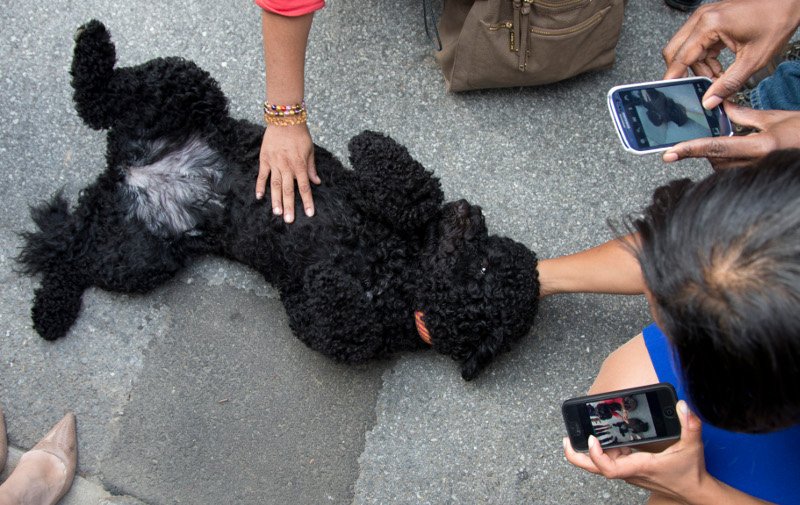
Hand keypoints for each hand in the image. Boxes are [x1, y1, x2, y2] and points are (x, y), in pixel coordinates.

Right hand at [257, 123, 320, 222]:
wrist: (285, 119)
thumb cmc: (300, 135)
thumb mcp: (310, 150)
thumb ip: (312, 168)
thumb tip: (317, 182)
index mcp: (300, 165)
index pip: (304, 187)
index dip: (307, 201)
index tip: (309, 214)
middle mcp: (287, 166)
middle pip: (288, 190)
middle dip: (290, 206)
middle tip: (289, 220)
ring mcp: (275, 163)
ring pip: (275, 185)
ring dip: (276, 200)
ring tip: (277, 213)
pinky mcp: (265, 159)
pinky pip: (262, 175)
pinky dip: (260, 186)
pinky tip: (259, 197)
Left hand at [564, 400, 709, 502]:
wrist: (694, 491)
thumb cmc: (690, 473)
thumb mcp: (693, 446)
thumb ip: (690, 425)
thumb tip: (682, 406)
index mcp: (640, 466)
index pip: (609, 468)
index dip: (596, 455)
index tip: (591, 439)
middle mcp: (630, 471)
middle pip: (596, 469)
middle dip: (578, 456)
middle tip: (566, 439)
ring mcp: (629, 471)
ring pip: (601, 465)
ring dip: (588, 452)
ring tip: (577, 434)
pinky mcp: (631, 469)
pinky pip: (610, 461)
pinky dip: (602, 450)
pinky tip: (600, 438)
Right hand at [662, 0, 799, 107]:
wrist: (789, 1)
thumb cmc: (776, 20)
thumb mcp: (753, 60)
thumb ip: (728, 83)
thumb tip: (710, 100)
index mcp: (709, 25)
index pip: (680, 57)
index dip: (674, 77)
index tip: (670, 92)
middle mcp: (702, 18)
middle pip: (675, 52)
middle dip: (686, 72)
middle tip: (701, 85)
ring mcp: (705, 17)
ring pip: (686, 49)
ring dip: (697, 66)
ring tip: (717, 76)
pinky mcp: (710, 19)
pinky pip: (696, 43)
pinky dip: (704, 57)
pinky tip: (719, 66)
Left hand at [662, 102, 799, 169]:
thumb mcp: (776, 119)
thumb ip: (745, 115)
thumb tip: (721, 108)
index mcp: (762, 146)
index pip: (716, 148)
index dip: (690, 150)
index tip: (669, 153)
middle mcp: (759, 164)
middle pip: (716, 161)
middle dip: (708, 150)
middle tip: (709, 139)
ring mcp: (760, 174)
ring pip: (724, 169)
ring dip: (720, 157)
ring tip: (736, 144)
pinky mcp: (760, 178)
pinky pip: (736, 173)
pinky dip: (731, 163)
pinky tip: (741, 153)